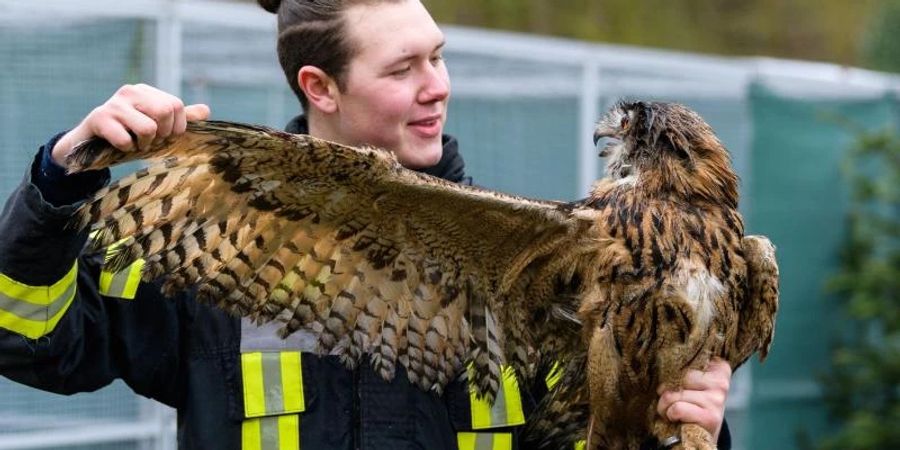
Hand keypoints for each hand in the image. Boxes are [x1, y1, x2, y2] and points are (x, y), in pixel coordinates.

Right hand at [52, 84, 209, 167]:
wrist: (89, 145)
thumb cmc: (128, 136)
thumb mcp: (156, 128)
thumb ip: (179, 119)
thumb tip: (206, 110)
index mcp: (146, 91)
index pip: (177, 106)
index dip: (175, 128)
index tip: (162, 136)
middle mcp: (131, 91)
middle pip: (166, 111)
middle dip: (162, 135)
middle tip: (149, 141)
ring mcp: (114, 103)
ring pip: (148, 128)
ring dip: (143, 144)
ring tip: (134, 143)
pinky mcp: (98, 118)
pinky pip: (125, 139)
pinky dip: (125, 148)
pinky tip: (118, 145)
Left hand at [657, 358, 731, 441]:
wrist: (700, 434)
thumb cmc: (690, 404)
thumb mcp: (689, 382)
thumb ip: (682, 369)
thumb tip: (664, 360)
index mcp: (718, 367)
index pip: (687, 357)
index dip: (673, 369)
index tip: (675, 380)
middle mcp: (721, 382)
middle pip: (677, 376)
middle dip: (666, 389)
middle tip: (670, 399)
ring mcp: (717, 400)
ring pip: (673, 393)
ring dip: (665, 405)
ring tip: (672, 410)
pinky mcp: (711, 417)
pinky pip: (677, 408)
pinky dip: (670, 415)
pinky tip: (677, 418)